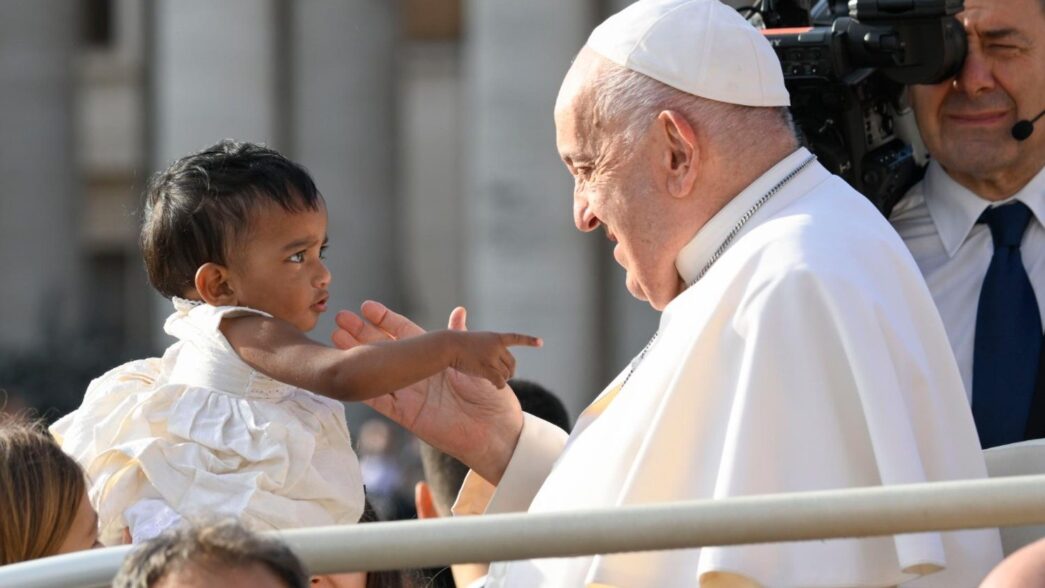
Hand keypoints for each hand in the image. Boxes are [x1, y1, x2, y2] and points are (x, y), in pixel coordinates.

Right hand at [333, 301, 524, 483]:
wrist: (497, 432)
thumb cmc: (490, 396)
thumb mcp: (476, 361)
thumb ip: (460, 338)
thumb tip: (459, 311)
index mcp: (433, 358)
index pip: (403, 333)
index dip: (385, 320)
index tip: (367, 307)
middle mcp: (417, 374)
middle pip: (384, 349)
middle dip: (362, 333)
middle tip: (341, 318)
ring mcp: (409, 393)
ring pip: (377, 371)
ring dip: (356, 356)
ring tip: (336, 338)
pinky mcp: (406, 415)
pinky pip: (380, 401)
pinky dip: (364, 388)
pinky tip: (345, 373)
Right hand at [448, 330, 541, 388]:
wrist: (448, 345)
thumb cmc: (454, 341)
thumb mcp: (467, 334)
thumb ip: (473, 335)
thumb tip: (462, 313)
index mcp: (495, 337)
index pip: (515, 338)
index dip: (529, 341)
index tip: (541, 343)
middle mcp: (497, 346)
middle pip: (512, 364)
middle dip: (509, 372)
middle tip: (502, 376)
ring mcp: (493, 357)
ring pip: (506, 374)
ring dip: (501, 379)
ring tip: (492, 379)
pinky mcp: (487, 368)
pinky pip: (499, 381)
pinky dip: (499, 385)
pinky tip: (495, 386)